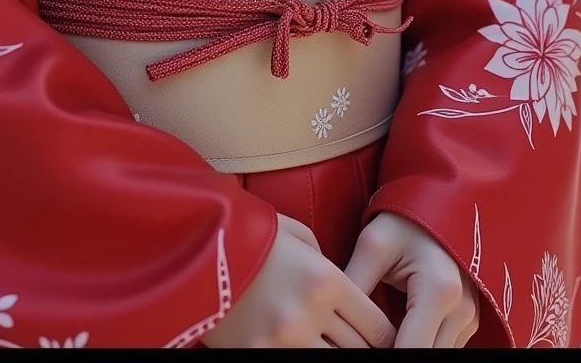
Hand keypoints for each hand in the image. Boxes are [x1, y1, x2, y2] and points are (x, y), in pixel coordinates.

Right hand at [204, 213, 395, 348]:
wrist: (193, 240)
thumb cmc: (249, 231)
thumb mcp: (297, 235)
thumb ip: (326, 262)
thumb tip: (343, 292)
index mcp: (326, 280)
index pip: (377, 327)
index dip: (386, 339)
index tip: (386, 341)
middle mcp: (309, 314)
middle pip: (358, 351)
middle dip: (365, 349)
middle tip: (362, 343)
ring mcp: (282, 339)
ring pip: (331, 362)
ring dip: (336, 355)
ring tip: (330, 344)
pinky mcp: (256, 353)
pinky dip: (303, 357)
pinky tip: (304, 348)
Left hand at [344, 213, 478, 347]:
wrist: (436, 202)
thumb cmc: (402, 220)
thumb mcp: (373, 246)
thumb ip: (355, 285)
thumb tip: (335, 319)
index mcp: (438, 290)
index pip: (409, 351)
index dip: (378, 354)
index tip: (357, 345)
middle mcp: (461, 309)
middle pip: (426, 358)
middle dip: (391, 354)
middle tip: (363, 341)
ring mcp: (468, 317)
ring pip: (436, 356)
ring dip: (407, 350)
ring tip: (378, 336)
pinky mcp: (467, 321)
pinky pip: (442, 348)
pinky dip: (419, 345)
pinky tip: (395, 335)